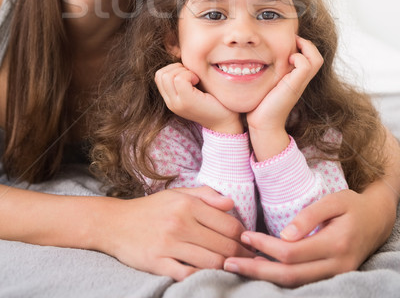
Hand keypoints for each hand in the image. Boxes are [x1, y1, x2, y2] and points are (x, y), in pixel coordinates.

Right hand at [96, 186, 252, 280]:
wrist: (115, 223)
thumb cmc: (151, 209)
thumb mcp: (178, 194)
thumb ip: (206, 195)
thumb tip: (232, 203)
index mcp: (187, 204)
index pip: (228, 224)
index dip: (244, 237)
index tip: (249, 243)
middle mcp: (180, 222)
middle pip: (223, 246)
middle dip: (241, 255)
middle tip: (249, 261)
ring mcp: (168, 244)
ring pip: (210, 262)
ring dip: (226, 268)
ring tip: (233, 269)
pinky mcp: (157, 262)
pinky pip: (188, 274)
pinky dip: (202, 277)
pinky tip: (209, 275)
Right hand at [155, 63, 242, 133]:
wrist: (225, 122)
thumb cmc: (214, 101)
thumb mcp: (194, 88)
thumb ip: (184, 78)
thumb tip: (180, 56)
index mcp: (170, 99)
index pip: (159, 76)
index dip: (173, 69)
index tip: (189, 75)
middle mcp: (170, 103)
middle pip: (160, 74)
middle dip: (177, 68)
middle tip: (193, 76)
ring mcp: (176, 103)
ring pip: (168, 75)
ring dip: (183, 71)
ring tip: (196, 79)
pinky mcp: (186, 102)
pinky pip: (179, 79)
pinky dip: (189, 74)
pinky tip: (198, 81)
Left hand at [224, 188, 393, 286]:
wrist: (377, 221)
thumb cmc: (352, 206)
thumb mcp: (334, 200)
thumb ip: (310, 215)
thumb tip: (284, 234)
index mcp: (336, 243)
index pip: (292, 253)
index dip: (266, 247)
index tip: (245, 235)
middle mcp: (337, 266)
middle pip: (290, 276)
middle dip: (257, 270)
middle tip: (229, 262)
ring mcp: (336, 276)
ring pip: (295, 284)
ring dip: (265, 277)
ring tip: (239, 267)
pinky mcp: (333, 278)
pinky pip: (303, 283)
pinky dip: (280, 278)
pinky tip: (261, 269)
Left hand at [247, 36, 322, 159]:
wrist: (262, 124)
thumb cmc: (260, 105)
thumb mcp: (266, 84)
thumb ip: (267, 72)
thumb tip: (252, 58)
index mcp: (295, 79)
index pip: (310, 57)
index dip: (302, 46)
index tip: (287, 42)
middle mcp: (300, 80)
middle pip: (317, 57)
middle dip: (306, 44)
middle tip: (291, 42)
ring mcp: (299, 83)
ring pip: (316, 59)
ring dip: (305, 49)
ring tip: (289, 51)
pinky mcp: (294, 85)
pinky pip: (305, 65)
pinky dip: (298, 57)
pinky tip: (285, 60)